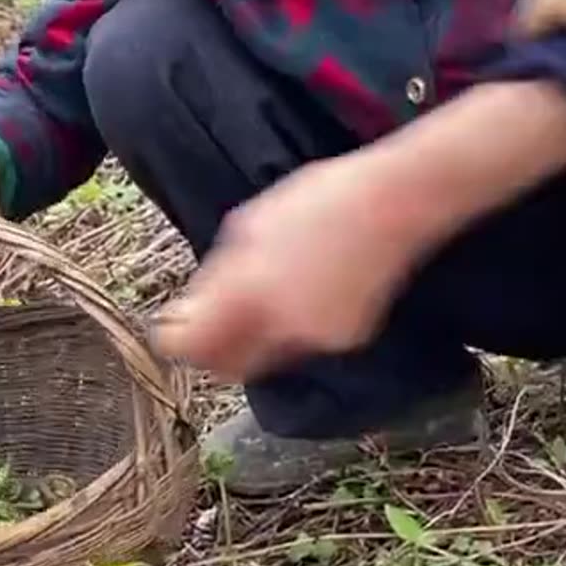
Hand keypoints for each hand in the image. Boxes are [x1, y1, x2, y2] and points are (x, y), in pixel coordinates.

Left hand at [149, 157, 427, 381]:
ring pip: (268, 355)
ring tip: (265, 293)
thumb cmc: (319, 198)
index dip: (177, 341)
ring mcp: (317, 338)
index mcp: (251, 293)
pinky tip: (304, 289)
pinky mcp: (346, 340)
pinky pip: (303, 341)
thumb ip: (219, 274)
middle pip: (231, 366)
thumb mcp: (252, 223)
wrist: (394, 204)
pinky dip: (292, 326)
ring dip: (255, 336)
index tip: (171, 328)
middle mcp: (282, 326)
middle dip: (215, 352)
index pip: (195, 346)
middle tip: (208, 325)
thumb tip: (191, 308)